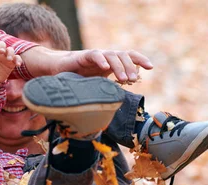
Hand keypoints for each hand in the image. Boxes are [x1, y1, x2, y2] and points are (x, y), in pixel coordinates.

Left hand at [0, 39, 22, 82]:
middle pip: (1, 45)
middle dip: (1, 46)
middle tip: (0, 51)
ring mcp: (6, 57)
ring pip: (10, 50)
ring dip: (10, 52)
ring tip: (9, 58)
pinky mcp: (12, 62)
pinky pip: (17, 58)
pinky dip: (18, 60)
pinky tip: (18, 64)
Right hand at [22, 46, 152, 83]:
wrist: (56, 71)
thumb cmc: (76, 80)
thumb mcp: (94, 87)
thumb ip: (104, 92)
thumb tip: (115, 107)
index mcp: (110, 63)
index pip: (129, 57)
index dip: (140, 60)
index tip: (150, 67)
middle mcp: (105, 57)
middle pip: (123, 56)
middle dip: (131, 67)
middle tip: (134, 80)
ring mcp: (95, 56)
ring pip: (112, 55)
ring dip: (120, 66)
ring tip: (124, 79)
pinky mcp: (83, 55)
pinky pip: (95, 55)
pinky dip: (101, 59)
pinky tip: (106, 67)